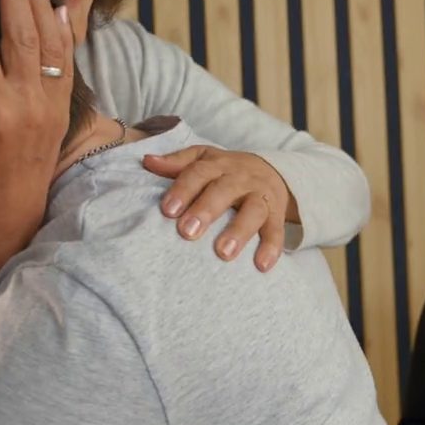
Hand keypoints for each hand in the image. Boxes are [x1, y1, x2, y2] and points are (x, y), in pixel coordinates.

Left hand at [143, 147, 296, 271]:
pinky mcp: (277, 214)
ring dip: (239, 231)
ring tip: (224, 254)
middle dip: (206, 211)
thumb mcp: (204, 159)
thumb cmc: (227, 170)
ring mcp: (261, 195)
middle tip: (188, 232)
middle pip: (224, 191)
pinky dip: (272, 247)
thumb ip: (177, 163)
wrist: (272, 170)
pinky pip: (277, 230)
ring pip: (253, 210)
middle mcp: (241, 178)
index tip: (167, 210)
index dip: (183, 190)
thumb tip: (147, 162)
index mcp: (218, 164)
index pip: (199, 173)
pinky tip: (262, 265)